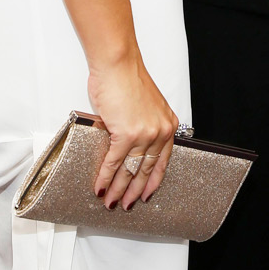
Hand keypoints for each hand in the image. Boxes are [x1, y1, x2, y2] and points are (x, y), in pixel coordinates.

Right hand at [89, 55, 178, 211]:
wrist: (118, 65)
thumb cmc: (126, 79)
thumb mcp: (146, 106)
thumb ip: (142, 127)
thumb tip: (128, 146)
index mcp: (167, 125)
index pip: (162, 161)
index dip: (153, 181)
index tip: (148, 194)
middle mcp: (159, 131)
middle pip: (146, 169)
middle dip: (134, 191)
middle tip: (126, 204)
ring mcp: (144, 134)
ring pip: (130, 170)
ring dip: (119, 189)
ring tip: (111, 201)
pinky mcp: (126, 134)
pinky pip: (114, 162)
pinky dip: (105, 177)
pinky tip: (100, 186)